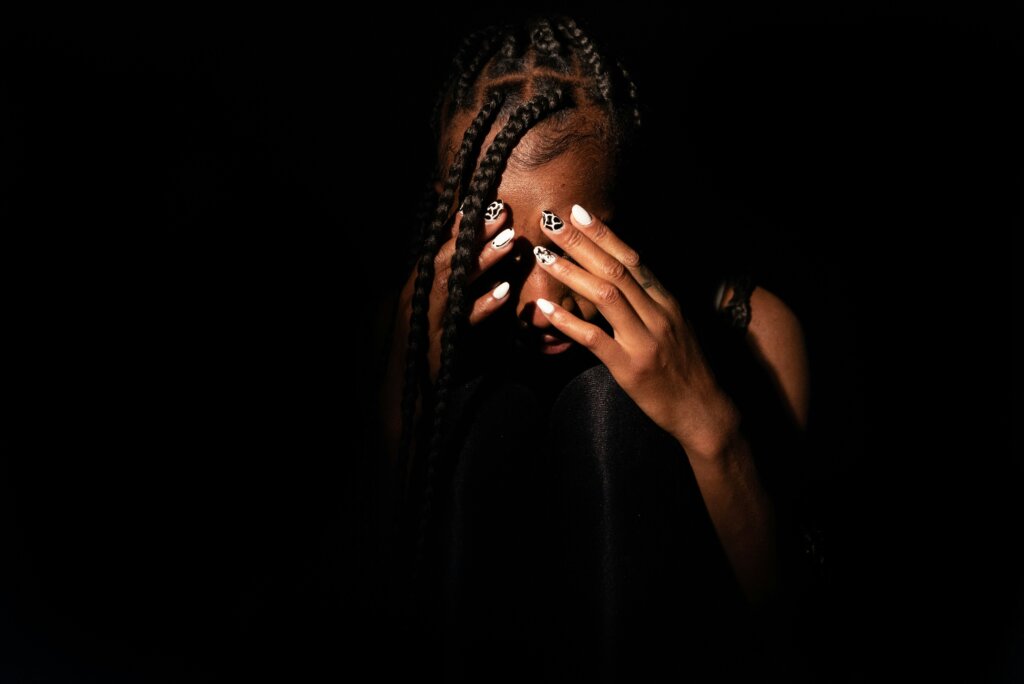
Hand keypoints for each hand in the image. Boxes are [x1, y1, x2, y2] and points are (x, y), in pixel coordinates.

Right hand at [399, 201, 517, 380]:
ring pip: (456, 281)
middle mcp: (419, 295)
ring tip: (509, 242)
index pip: (440, 249)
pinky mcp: (437, 338)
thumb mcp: (439, 313)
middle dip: (475, 234)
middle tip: (503, 213)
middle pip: (449, 257)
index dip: (461, 227)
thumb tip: (477, 266)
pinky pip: (462, 318)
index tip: (483, 204)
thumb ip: (453, 290)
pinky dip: (483, 304)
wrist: (405, 389)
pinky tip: (504, 292)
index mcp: (420, 285)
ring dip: (483, 260)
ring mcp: (426, 315)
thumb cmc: (426, 349)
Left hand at [532, 205, 739, 458]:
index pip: (632, 258)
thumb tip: (618, 279)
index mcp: (667, 302)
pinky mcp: (631, 367)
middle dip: (581, 242)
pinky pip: (595, 339)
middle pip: (616, 268)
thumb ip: (649, 303)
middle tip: (551, 220)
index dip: (604, 234)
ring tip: (543, 255)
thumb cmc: (685, 369)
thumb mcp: (674, 327)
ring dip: (571, 272)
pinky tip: (545, 308)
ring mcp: (644, 340)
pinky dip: (568, 321)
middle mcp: (658, 314)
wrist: (705, 411)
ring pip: (606, 295)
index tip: (579, 212)